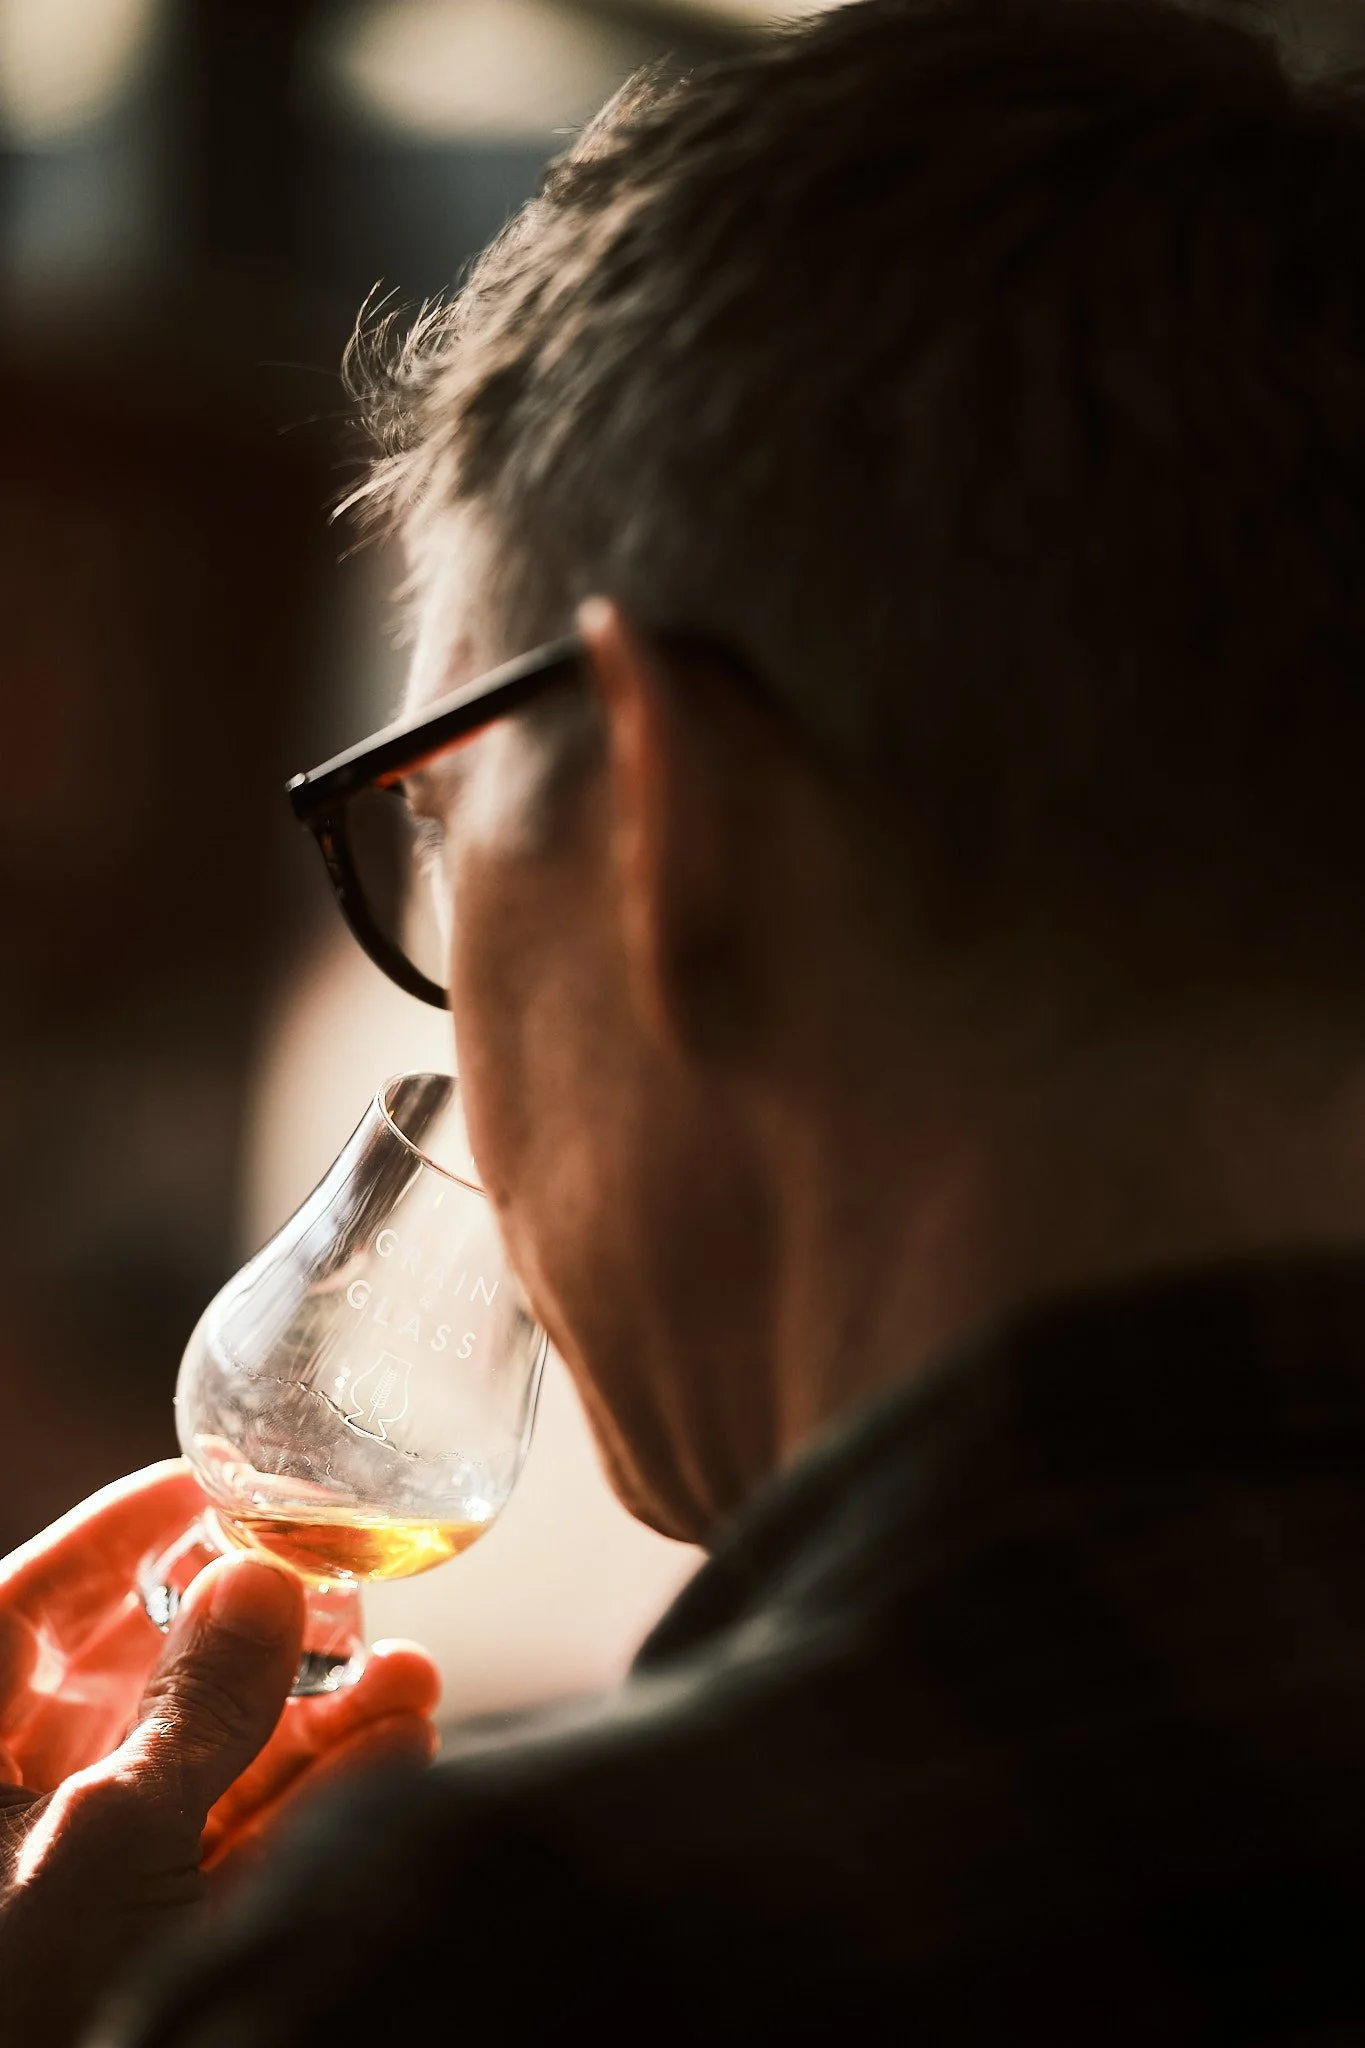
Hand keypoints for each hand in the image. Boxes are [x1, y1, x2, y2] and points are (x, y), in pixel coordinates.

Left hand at [0, 1463, 440, 2047]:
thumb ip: (190, 1705)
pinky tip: (403, 1743)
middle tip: (338, 1581)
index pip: (25, 1610)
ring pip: (207, 1768)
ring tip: (412, 1662)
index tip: (207, 1482)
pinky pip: (241, 1850)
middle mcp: (20, 1812)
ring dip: (312, 1715)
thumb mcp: (103, 1841)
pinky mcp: (160, 1945)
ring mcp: (91, 1884)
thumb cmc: (25, 2006)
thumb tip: (255, 1575)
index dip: (115, 1539)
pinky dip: (319, 1799)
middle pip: (136, 1685)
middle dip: (250, 1631)